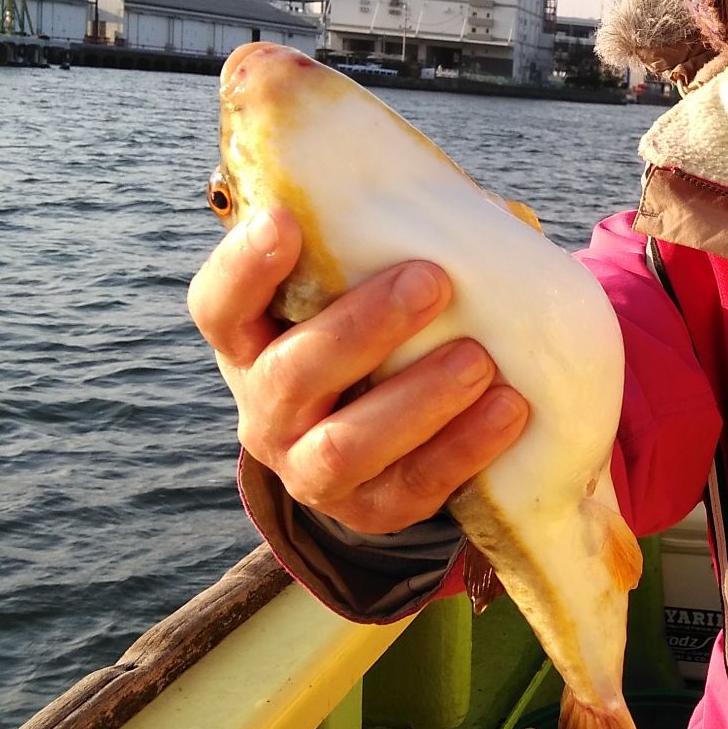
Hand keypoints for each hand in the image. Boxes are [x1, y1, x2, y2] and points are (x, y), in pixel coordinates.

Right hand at [187, 205, 528, 532]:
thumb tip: (493, 217)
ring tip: (478, 360)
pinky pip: (412, 486)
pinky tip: (508, 408)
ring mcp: (308, 468)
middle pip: (292, 373)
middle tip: (431, 281)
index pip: (219, 306)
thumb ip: (401, 250)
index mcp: (249, 343)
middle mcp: (265, 410)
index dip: (243, 267)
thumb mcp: (361, 296)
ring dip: (416, 399)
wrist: (374, 450)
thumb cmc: (376, 338)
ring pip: (346, 444)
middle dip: (363, 327)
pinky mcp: (367, 510)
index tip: (285, 221)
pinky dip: (463, 448)